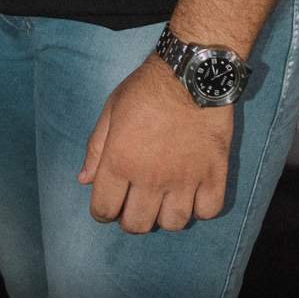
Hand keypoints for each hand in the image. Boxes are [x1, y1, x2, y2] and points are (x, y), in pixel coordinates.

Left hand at [77, 54, 232, 233]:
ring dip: (165, 216)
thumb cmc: (145, 88)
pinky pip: (207, 211)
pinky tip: (193, 193)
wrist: (190, 73)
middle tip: (135, 202)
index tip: (108, 204)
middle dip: (131, 218)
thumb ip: (96, 147)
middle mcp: (151, 179)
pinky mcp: (214, 175)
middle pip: (137, 224)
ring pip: (173, 224)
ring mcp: (185, 180)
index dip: (102, 211)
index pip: (104, 209)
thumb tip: (84, 180)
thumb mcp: (111, 109)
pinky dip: (200, 207)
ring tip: (164, 198)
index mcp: (120, 161)